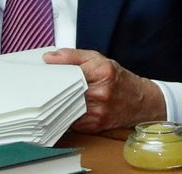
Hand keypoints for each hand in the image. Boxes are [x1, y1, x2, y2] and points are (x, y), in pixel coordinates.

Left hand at [43, 48, 165, 132]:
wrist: (140, 102)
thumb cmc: (118, 79)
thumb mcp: (98, 59)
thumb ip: (72, 56)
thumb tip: (49, 58)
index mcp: (102, 72)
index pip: (70, 71)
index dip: (54, 72)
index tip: (43, 72)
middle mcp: (101, 93)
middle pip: (66, 90)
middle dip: (52, 88)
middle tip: (41, 84)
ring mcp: (98, 111)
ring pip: (66, 107)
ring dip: (56, 102)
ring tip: (49, 95)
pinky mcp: (94, 126)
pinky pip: (71, 120)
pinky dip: (64, 113)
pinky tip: (61, 107)